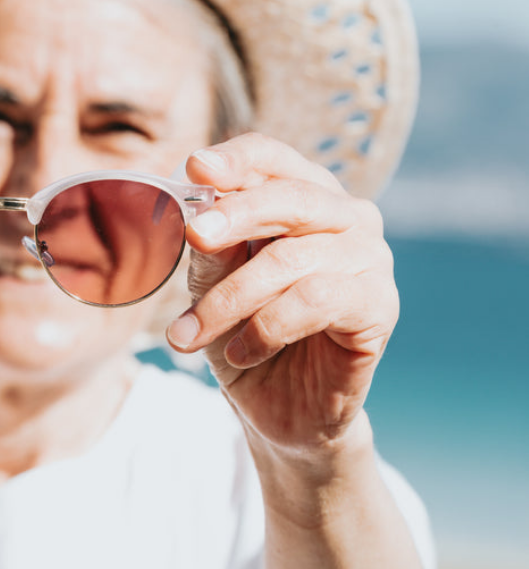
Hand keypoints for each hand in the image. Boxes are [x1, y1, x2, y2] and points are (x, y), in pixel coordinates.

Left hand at [167, 133, 398, 458]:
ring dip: (230, 300)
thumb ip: (213, 245)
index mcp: (302, 196)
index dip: (235, 159)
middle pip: (288, 197)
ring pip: (291, 259)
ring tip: (190, 335)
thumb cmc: (244, 333)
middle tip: (194, 235)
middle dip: (234, 215)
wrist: (281, 410)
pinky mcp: (379, 305)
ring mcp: (370, 258)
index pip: (272, 158)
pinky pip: (316, 300)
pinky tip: (241, 352)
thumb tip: (197, 209)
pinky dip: (266, 327)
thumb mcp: (213, 284)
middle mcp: (345, 217)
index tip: (195, 167)